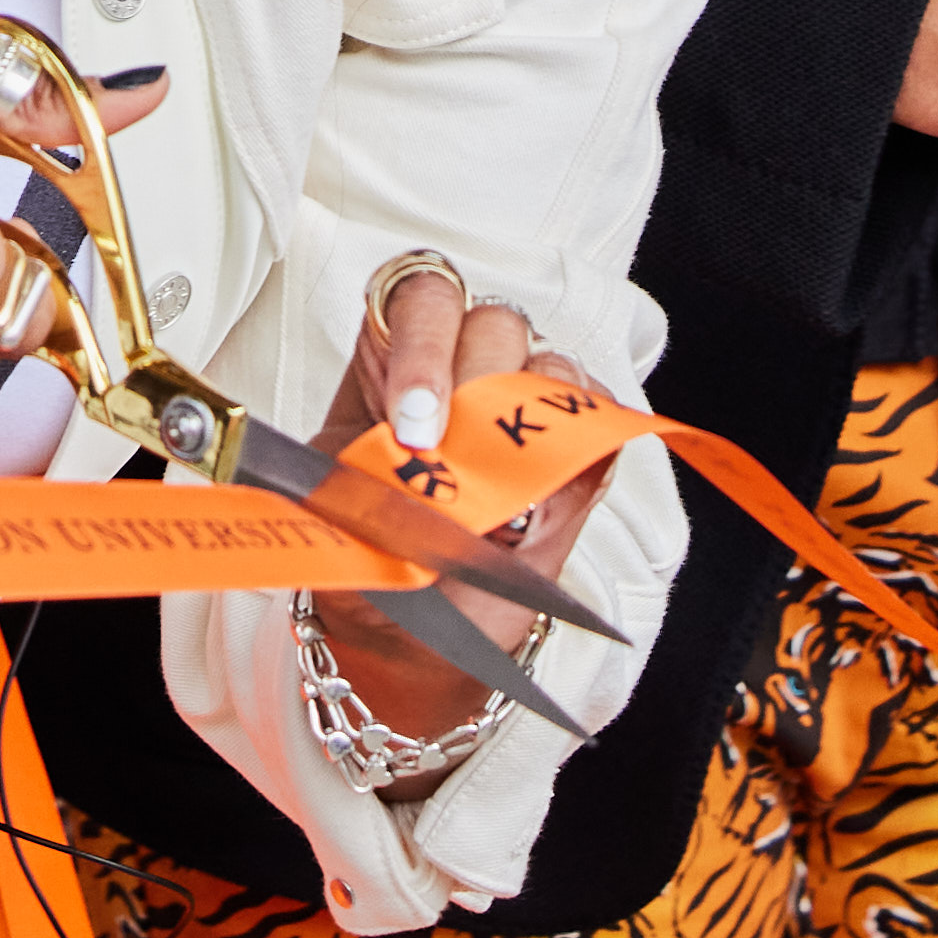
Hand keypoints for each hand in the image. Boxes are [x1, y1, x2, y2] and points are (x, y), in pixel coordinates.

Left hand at [312, 254, 558, 751]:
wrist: (407, 638)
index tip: (410, 429)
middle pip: (493, 322)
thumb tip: (402, 467)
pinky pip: (597, 417)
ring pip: (550, 364)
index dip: (421, 348)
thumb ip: (366, 485)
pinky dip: (572, 456)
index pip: (415, 300)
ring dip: (523, 432)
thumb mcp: (341, 525)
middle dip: (475, 390)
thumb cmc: (367, 567)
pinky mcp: (578, 446)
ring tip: (494, 506)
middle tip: (452, 465)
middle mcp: (466, 369)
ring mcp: (527, 404)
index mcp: (392, 366)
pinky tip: (537, 508)